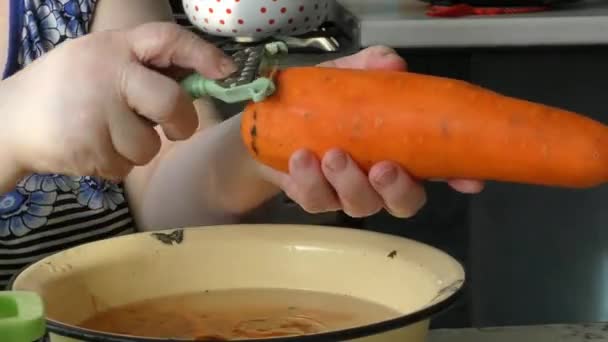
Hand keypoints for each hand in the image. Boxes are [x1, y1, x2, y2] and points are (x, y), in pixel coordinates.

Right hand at [0, 22, 234, 185]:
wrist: (9, 120)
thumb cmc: (65, 87)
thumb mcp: (98, 59)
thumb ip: (141, 66)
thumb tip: (198, 80)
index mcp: (114, 47)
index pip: (167, 39)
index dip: (202, 55)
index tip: (226, 72)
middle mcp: (108, 76)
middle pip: (172, 103)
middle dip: (181, 123)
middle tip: (173, 129)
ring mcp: (96, 115)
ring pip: (149, 147)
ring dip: (137, 148)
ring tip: (107, 134)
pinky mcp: (89, 150)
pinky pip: (125, 168)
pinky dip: (115, 163)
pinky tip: (91, 147)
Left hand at [260, 46, 483, 217]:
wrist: (276, 120)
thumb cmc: (324, 102)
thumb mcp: (348, 77)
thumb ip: (371, 67)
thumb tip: (392, 63)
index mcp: (400, 152)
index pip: (437, 170)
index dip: (458, 179)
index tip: (469, 181)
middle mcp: (379, 181)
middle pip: (403, 203)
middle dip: (396, 190)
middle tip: (382, 168)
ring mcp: (347, 194)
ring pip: (360, 205)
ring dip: (349, 182)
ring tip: (332, 155)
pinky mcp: (315, 198)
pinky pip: (317, 200)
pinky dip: (310, 181)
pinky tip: (301, 158)